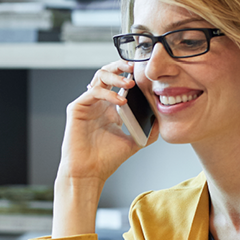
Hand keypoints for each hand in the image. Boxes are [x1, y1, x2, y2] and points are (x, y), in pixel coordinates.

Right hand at [60, 59, 157, 182]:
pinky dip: (107, 93)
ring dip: (115, 76)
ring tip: (129, 83)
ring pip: (98, 77)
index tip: (145, 73)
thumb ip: (147, 131)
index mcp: (110, 108)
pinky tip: (120, 101)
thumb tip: (162, 121)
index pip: (119, 82)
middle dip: (121, 66)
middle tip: (135, 66)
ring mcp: (87, 104)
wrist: (89, 173)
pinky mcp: (77, 108)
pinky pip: (93, 92)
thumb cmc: (107, 159)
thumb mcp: (134, 142)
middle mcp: (98, 103)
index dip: (130, 74)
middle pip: (107, 73)